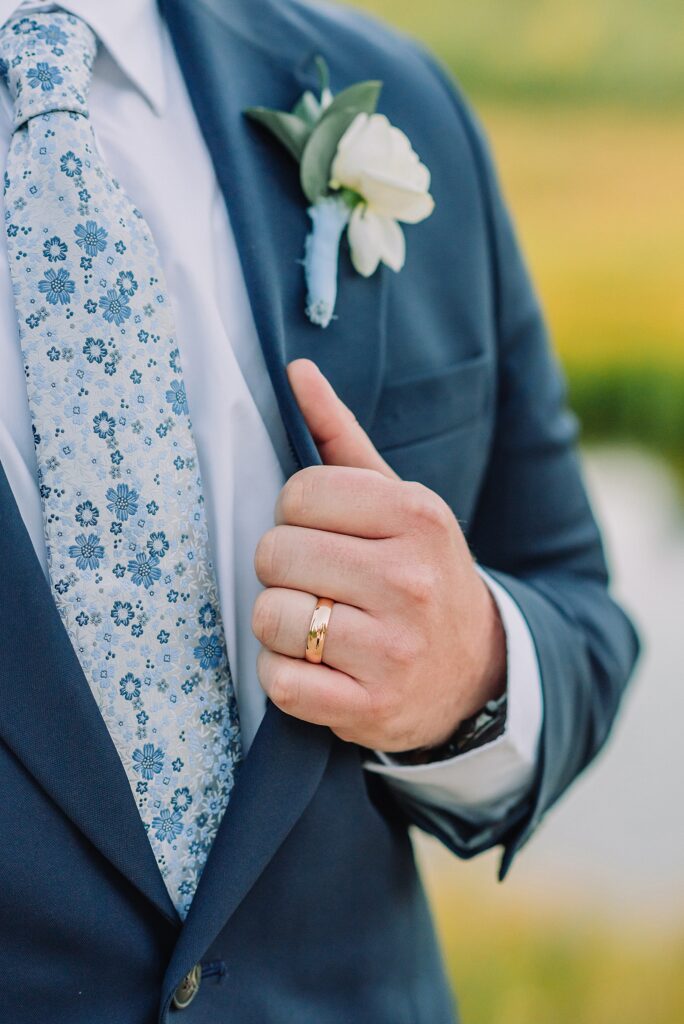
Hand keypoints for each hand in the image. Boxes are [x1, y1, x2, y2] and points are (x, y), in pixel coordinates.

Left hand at [252, 359, 506, 752]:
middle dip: (282, 568)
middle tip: (317, 581)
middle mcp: (410, 581)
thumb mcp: (396, 500)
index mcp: (417, 516)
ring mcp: (393, 649)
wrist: (475, 667)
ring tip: (317, 624)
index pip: (298, 494)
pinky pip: (280, 682)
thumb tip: (295, 369)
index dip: (294, 515)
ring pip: (271, 618)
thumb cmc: (418, 570)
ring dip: (280, 623)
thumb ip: (340, 436)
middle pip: (275, 554)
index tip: (321, 533)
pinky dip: (284, 676)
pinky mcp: (370, 708)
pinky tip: (317, 667)